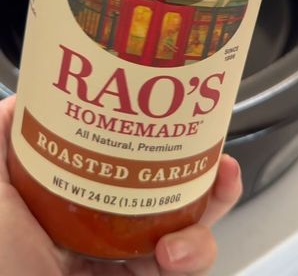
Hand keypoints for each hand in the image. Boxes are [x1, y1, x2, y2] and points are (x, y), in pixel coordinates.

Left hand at [0, 97, 241, 275]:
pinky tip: (178, 250)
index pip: (126, 157)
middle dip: (201, 163)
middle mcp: (107, 225)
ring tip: (221, 184)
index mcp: (77, 196)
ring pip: (190, 223)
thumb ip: (6, 136)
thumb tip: (29, 94)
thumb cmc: (3, 259)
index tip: (177, 112)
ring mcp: (129, 258)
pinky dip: (196, 253)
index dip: (155, 135)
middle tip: (217, 148)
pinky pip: (188, 266)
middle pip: (167, 185)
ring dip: (214, 202)